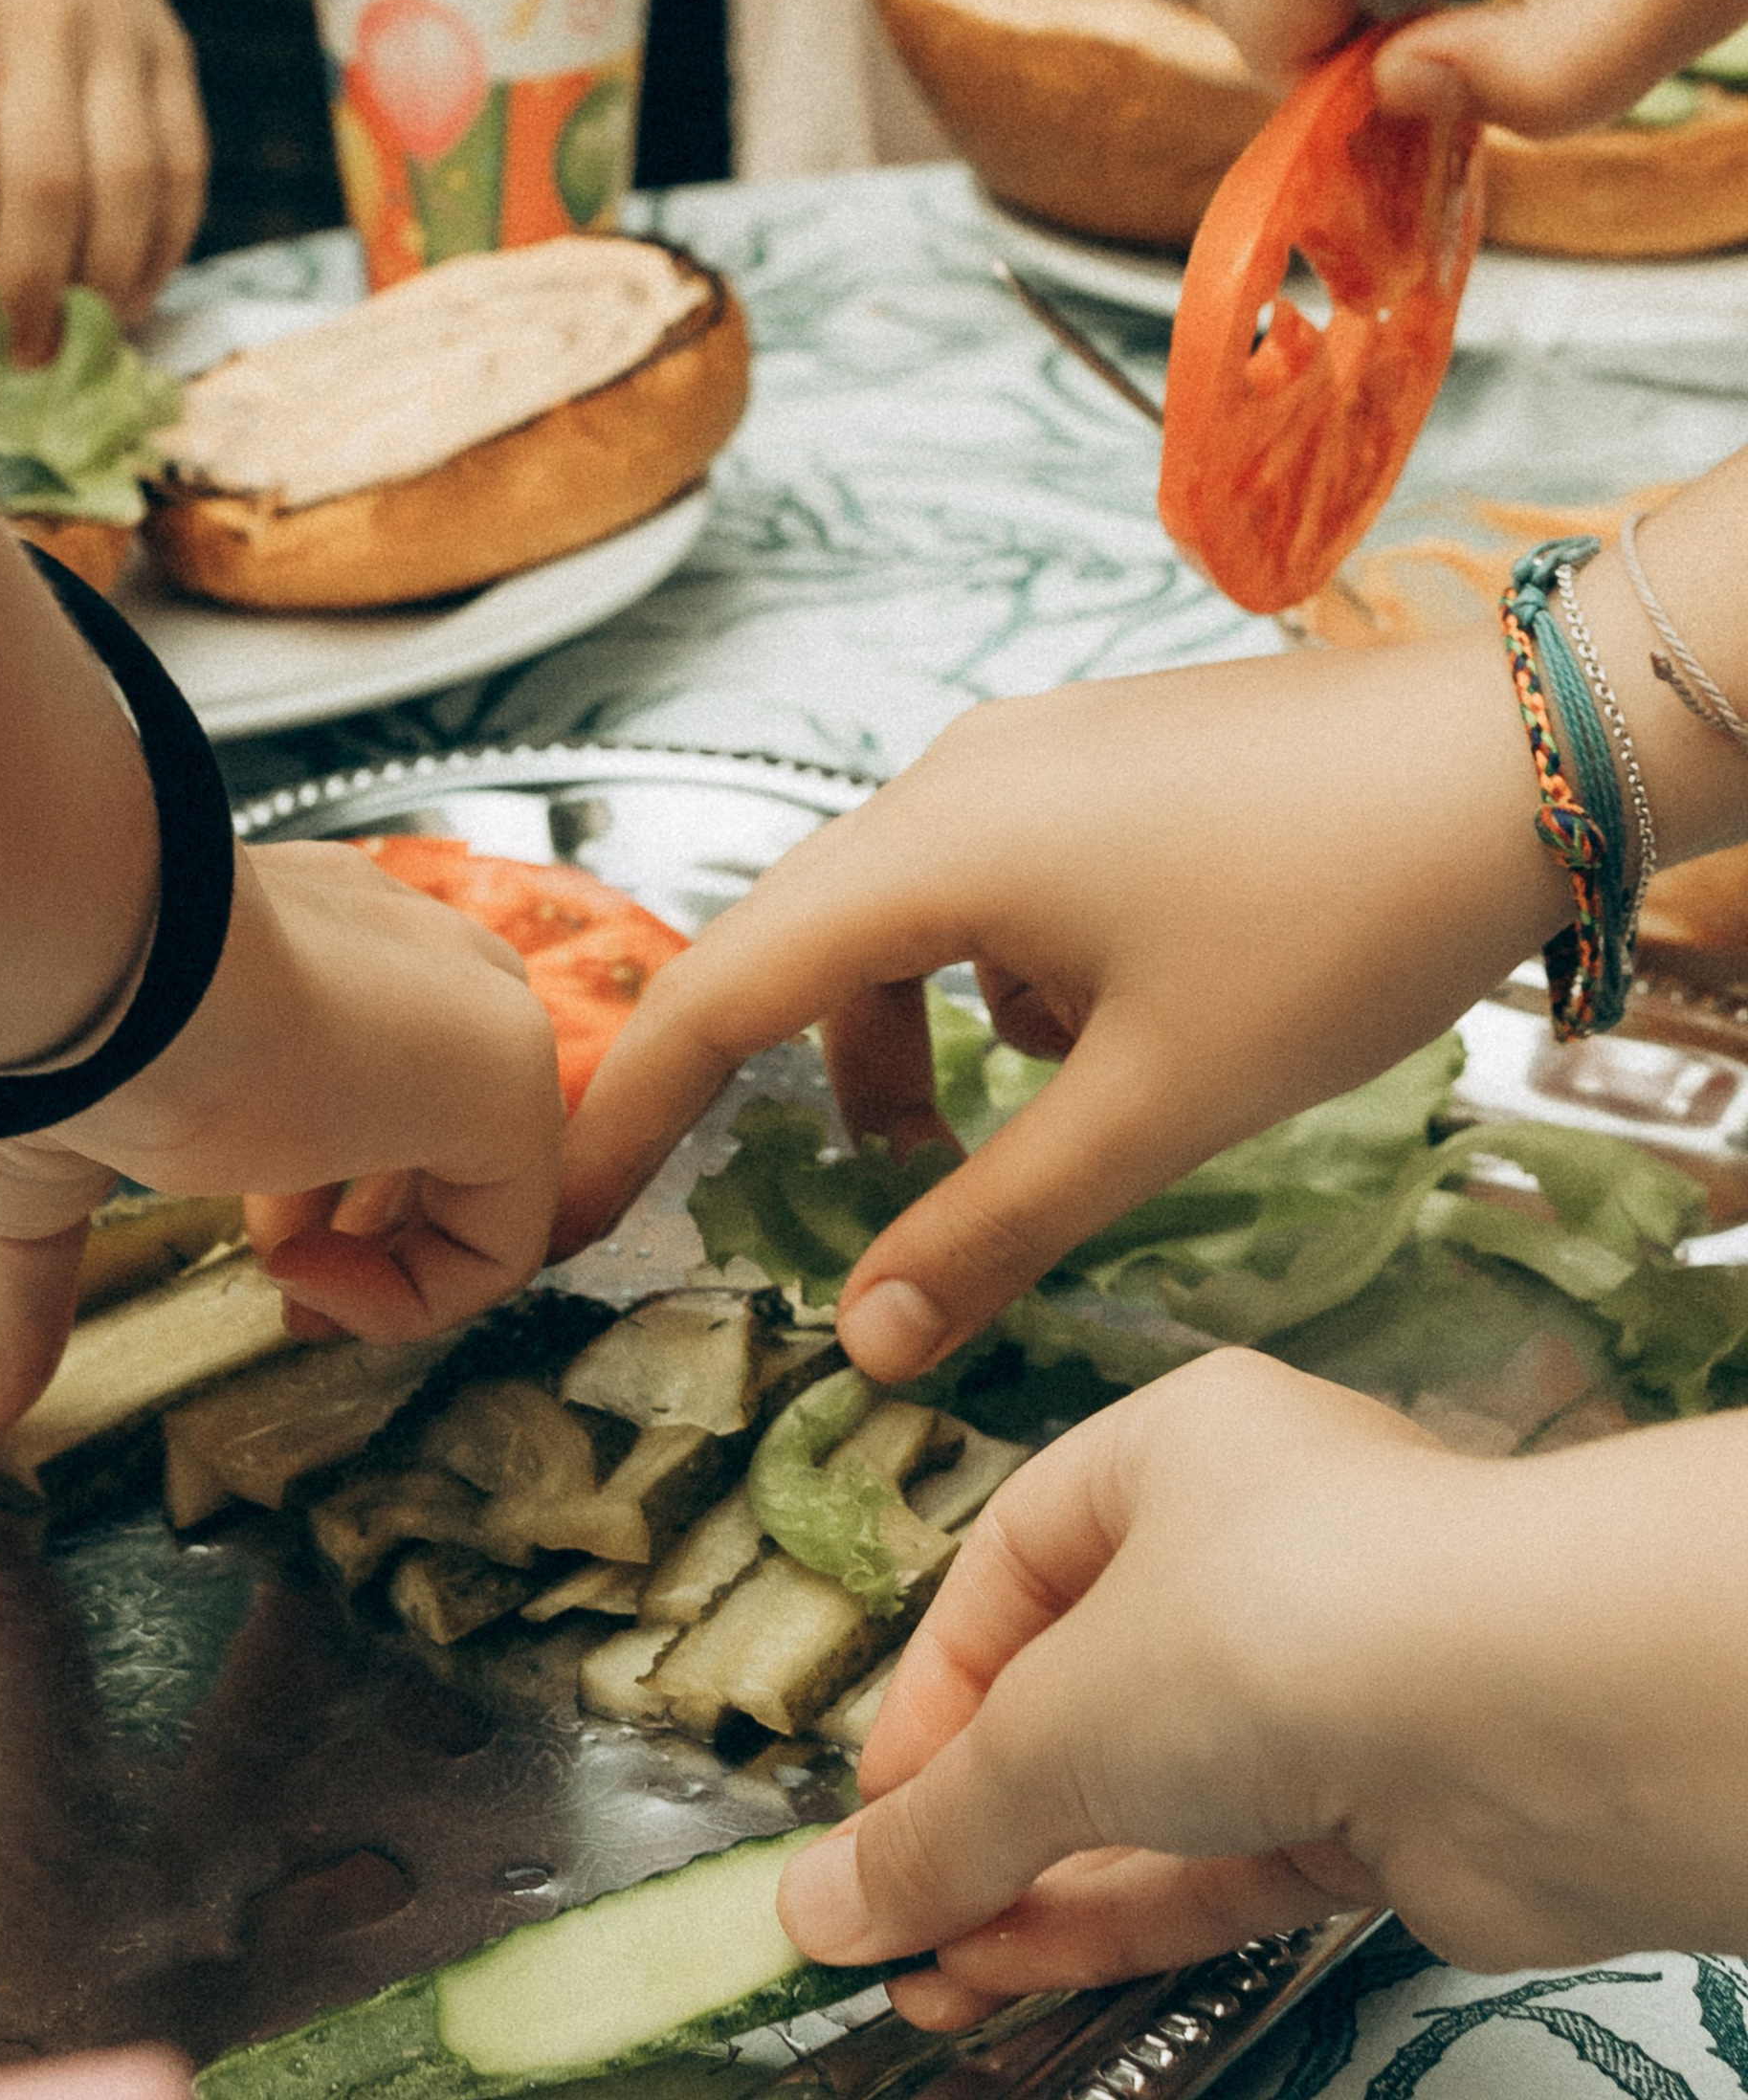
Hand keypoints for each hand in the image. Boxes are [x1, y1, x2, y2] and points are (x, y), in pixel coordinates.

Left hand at [0, 0, 205, 354]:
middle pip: (49, 182)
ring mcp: (120, 30)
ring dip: (107, 281)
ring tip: (75, 342)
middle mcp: (41, 15)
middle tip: (11, 362)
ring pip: (134, 182)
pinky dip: (165, 246)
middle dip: (29, 290)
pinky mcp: (172, 49)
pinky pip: (187, 168)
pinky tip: (128, 297)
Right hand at [0, 840, 563, 1463]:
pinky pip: (507, 1238)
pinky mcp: (505, 1070)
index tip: (262, 1255)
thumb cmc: (31, 1025)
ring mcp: (466, 1010)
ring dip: (389, 1271)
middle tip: (285, 1291)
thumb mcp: (20, 1190)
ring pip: (490, 1185)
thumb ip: (6, 1321)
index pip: (379, 1071)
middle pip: (454, 1125)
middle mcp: (402, 959)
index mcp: (305, 947)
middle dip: (373, 1233)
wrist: (79, 941)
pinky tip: (300, 1272)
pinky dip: (411, 1300)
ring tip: (289, 1288)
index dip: (330, 1190)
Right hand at [558, 632, 1567, 1384]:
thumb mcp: (1156, 1111)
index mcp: (932, 849)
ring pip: (902, 925)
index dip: (627, 1113)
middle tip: (710, 1204)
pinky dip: (995, 991)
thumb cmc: (1340, 921)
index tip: (563, 1209)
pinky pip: (988, 889)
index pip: (718, 993)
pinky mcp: (1101, 763)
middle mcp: (953, 779)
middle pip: (796, 950)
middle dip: (759, 1089)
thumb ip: (994, 1228)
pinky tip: (1096, 1049)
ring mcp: (1032, 758)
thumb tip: (867, 1346)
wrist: (1537, 753)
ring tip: (973, 1157)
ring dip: (904, 1051)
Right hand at [773, 1349, 1747, 2021]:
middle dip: (975, 1824)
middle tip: (885, 1924)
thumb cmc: (1283, 1628)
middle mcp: (1264, 1555)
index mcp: (1179, 1456)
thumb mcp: (1052, 1727)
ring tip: (927, 1985)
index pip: (1012, 1570)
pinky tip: (1019, 1979)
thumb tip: (814, 1912)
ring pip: (1153, 1801)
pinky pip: (1225, 1870)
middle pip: (1082, 1699)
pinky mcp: (1391, 1812)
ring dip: (1035, 1894)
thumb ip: (932, 1833)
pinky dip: (1123, 1925)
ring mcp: (1337, 1687)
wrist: (1538, 1722)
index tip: (875, 1812)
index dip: (929, 1698)